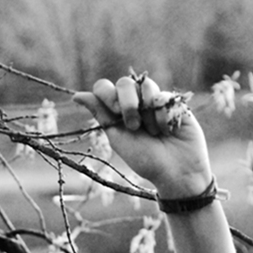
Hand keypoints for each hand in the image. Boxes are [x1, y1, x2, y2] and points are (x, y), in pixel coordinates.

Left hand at [73, 75, 211, 197]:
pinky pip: (164, 96)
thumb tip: (76, 95)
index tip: (115, 113)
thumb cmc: (145, 159)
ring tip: (155, 133)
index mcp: (116, 111)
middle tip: (135, 126)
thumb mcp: (118, 138)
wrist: (176, 170)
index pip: (103, 87)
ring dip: (148, 113)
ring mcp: (154, 100)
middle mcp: (135, 102)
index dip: (108, 95)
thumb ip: (101, 114)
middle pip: (124, 82)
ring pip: (146, 85)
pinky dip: (163, 116)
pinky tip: (168, 130)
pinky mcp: (174, 102)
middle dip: (128, 104)